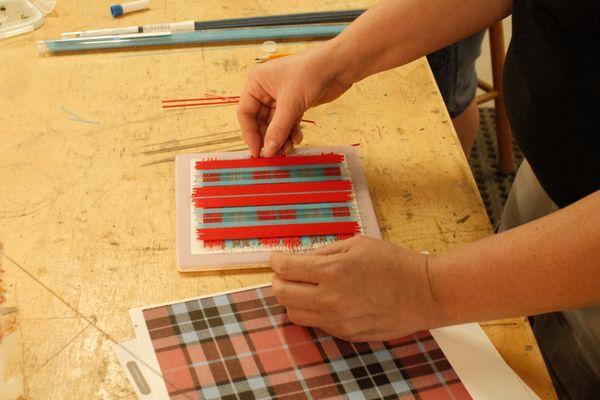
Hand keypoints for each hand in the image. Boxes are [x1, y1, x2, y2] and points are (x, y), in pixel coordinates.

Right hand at [237, 44, 352, 156]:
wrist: (339, 66)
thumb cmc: (310, 74)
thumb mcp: (291, 103)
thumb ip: (278, 129)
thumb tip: (268, 151)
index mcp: (257, 82)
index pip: (245, 113)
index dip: (250, 134)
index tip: (257, 151)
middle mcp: (266, 90)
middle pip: (260, 121)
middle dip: (268, 138)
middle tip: (274, 154)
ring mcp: (281, 97)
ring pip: (275, 124)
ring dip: (280, 138)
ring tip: (288, 150)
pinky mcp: (295, 104)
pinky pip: (287, 123)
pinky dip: (291, 133)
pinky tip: (297, 139)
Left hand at [270, 236, 439, 341]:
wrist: (425, 293)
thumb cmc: (395, 263)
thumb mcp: (358, 245)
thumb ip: (325, 253)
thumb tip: (301, 259)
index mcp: (333, 272)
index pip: (287, 269)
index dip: (277, 261)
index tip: (278, 258)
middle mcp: (330, 300)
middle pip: (282, 295)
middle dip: (279, 281)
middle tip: (286, 273)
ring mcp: (338, 321)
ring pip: (295, 314)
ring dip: (293, 299)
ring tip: (305, 288)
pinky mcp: (347, 335)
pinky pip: (317, 325)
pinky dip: (313, 312)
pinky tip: (325, 300)